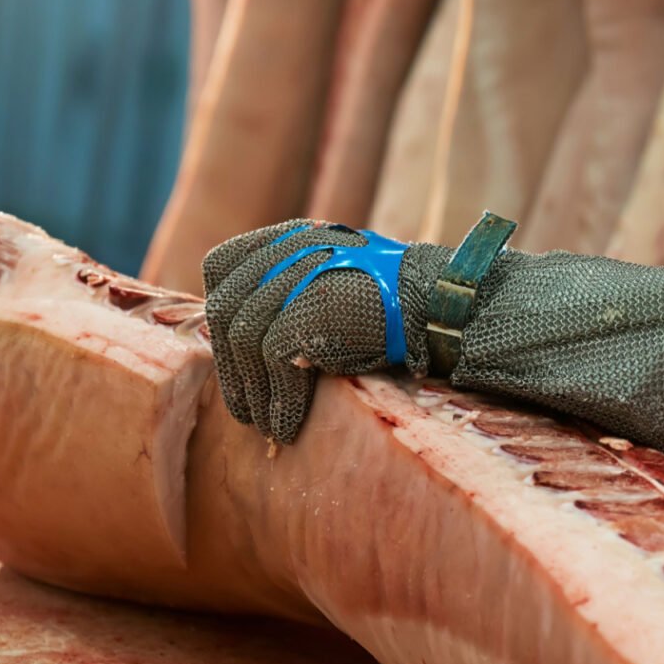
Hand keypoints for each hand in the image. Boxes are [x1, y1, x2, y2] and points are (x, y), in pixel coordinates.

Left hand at [202, 220, 453, 442]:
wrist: (441, 307)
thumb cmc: (398, 310)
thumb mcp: (337, 286)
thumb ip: (295, 294)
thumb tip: (250, 343)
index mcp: (291, 236)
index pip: (223, 266)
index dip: (223, 315)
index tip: (233, 356)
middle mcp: (287, 247)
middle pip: (227, 308)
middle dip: (231, 366)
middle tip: (245, 407)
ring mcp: (296, 276)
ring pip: (242, 339)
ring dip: (251, 391)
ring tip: (264, 425)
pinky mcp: (306, 310)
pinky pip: (273, 361)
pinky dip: (277, 400)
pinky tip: (286, 428)